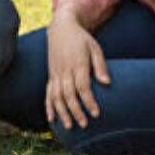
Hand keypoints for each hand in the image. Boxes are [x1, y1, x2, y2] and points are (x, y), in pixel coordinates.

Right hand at [45, 9, 109, 129]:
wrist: (61, 27)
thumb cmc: (81, 39)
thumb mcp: (94, 48)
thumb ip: (100, 65)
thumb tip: (107, 83)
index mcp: (77, 64)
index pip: (82, 86)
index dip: (89, 101)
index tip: (96, 113)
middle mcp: (64, 70)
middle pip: (68, 94)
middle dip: (76, 111)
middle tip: (84, 125)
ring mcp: (55, 73)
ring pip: (56, 96)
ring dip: (62, 112)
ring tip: (69, 126)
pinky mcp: (51, 75)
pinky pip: (48, 93)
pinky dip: (48, 106)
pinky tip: (51, 119)